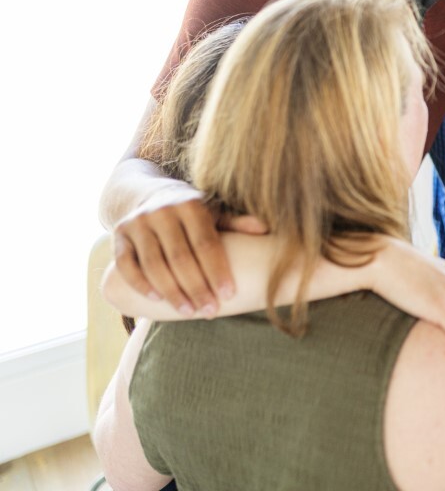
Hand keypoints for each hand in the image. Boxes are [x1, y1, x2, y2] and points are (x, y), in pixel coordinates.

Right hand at [112, 183, 265, 315]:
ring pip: (153, 264)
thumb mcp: (214, 211)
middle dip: (196, 288)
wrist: (148, 194)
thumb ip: (236, 223)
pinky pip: (125, 265)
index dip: (217, 270)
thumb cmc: (191, 212)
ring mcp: (137, 223)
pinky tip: (156, 299)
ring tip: (189, 312)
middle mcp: (162, 211)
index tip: (229, 295)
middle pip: (180, 257)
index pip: (206, 243)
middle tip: (211, 311)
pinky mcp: (118, 234)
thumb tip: (264, 229)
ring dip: (171, 292)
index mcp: (191, 205)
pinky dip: (140, 284)